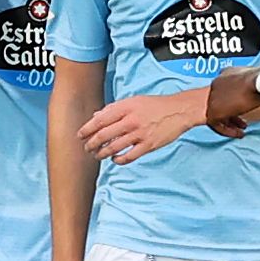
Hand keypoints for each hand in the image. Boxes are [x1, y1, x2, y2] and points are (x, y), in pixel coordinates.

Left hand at [80, 88, 206, 163]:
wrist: (179, 110)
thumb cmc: (156, 105)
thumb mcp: (133, 101)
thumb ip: (114, 108)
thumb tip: (96, 116)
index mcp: (126, 107)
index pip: (100, 120)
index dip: (87, 129)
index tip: (80, 135)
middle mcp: (131, 120)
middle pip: (104, 135)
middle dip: (92, 143)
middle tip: (87, 148)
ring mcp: (140, 134)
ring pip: (114, 147)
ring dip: (102, 153)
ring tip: (98, 155)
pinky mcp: (148, 145)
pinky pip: (129, 156)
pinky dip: (119, 160)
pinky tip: (115, 159)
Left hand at [205, 66, 259, 133]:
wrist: (258, 81)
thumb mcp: (252, 80)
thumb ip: (246, 85)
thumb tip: (250, 91)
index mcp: (223, 75)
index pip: (224, 93)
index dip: (233, 104)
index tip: (242, 110)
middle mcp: (215, 85)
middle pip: (220, 104)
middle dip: (231, 116)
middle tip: (241, 124)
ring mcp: (213, 98)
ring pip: (216, 115)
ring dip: (228, 125)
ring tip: (240, 132)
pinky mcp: (214, 111)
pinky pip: (215, 124)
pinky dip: (226, 131)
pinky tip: (238, 133)